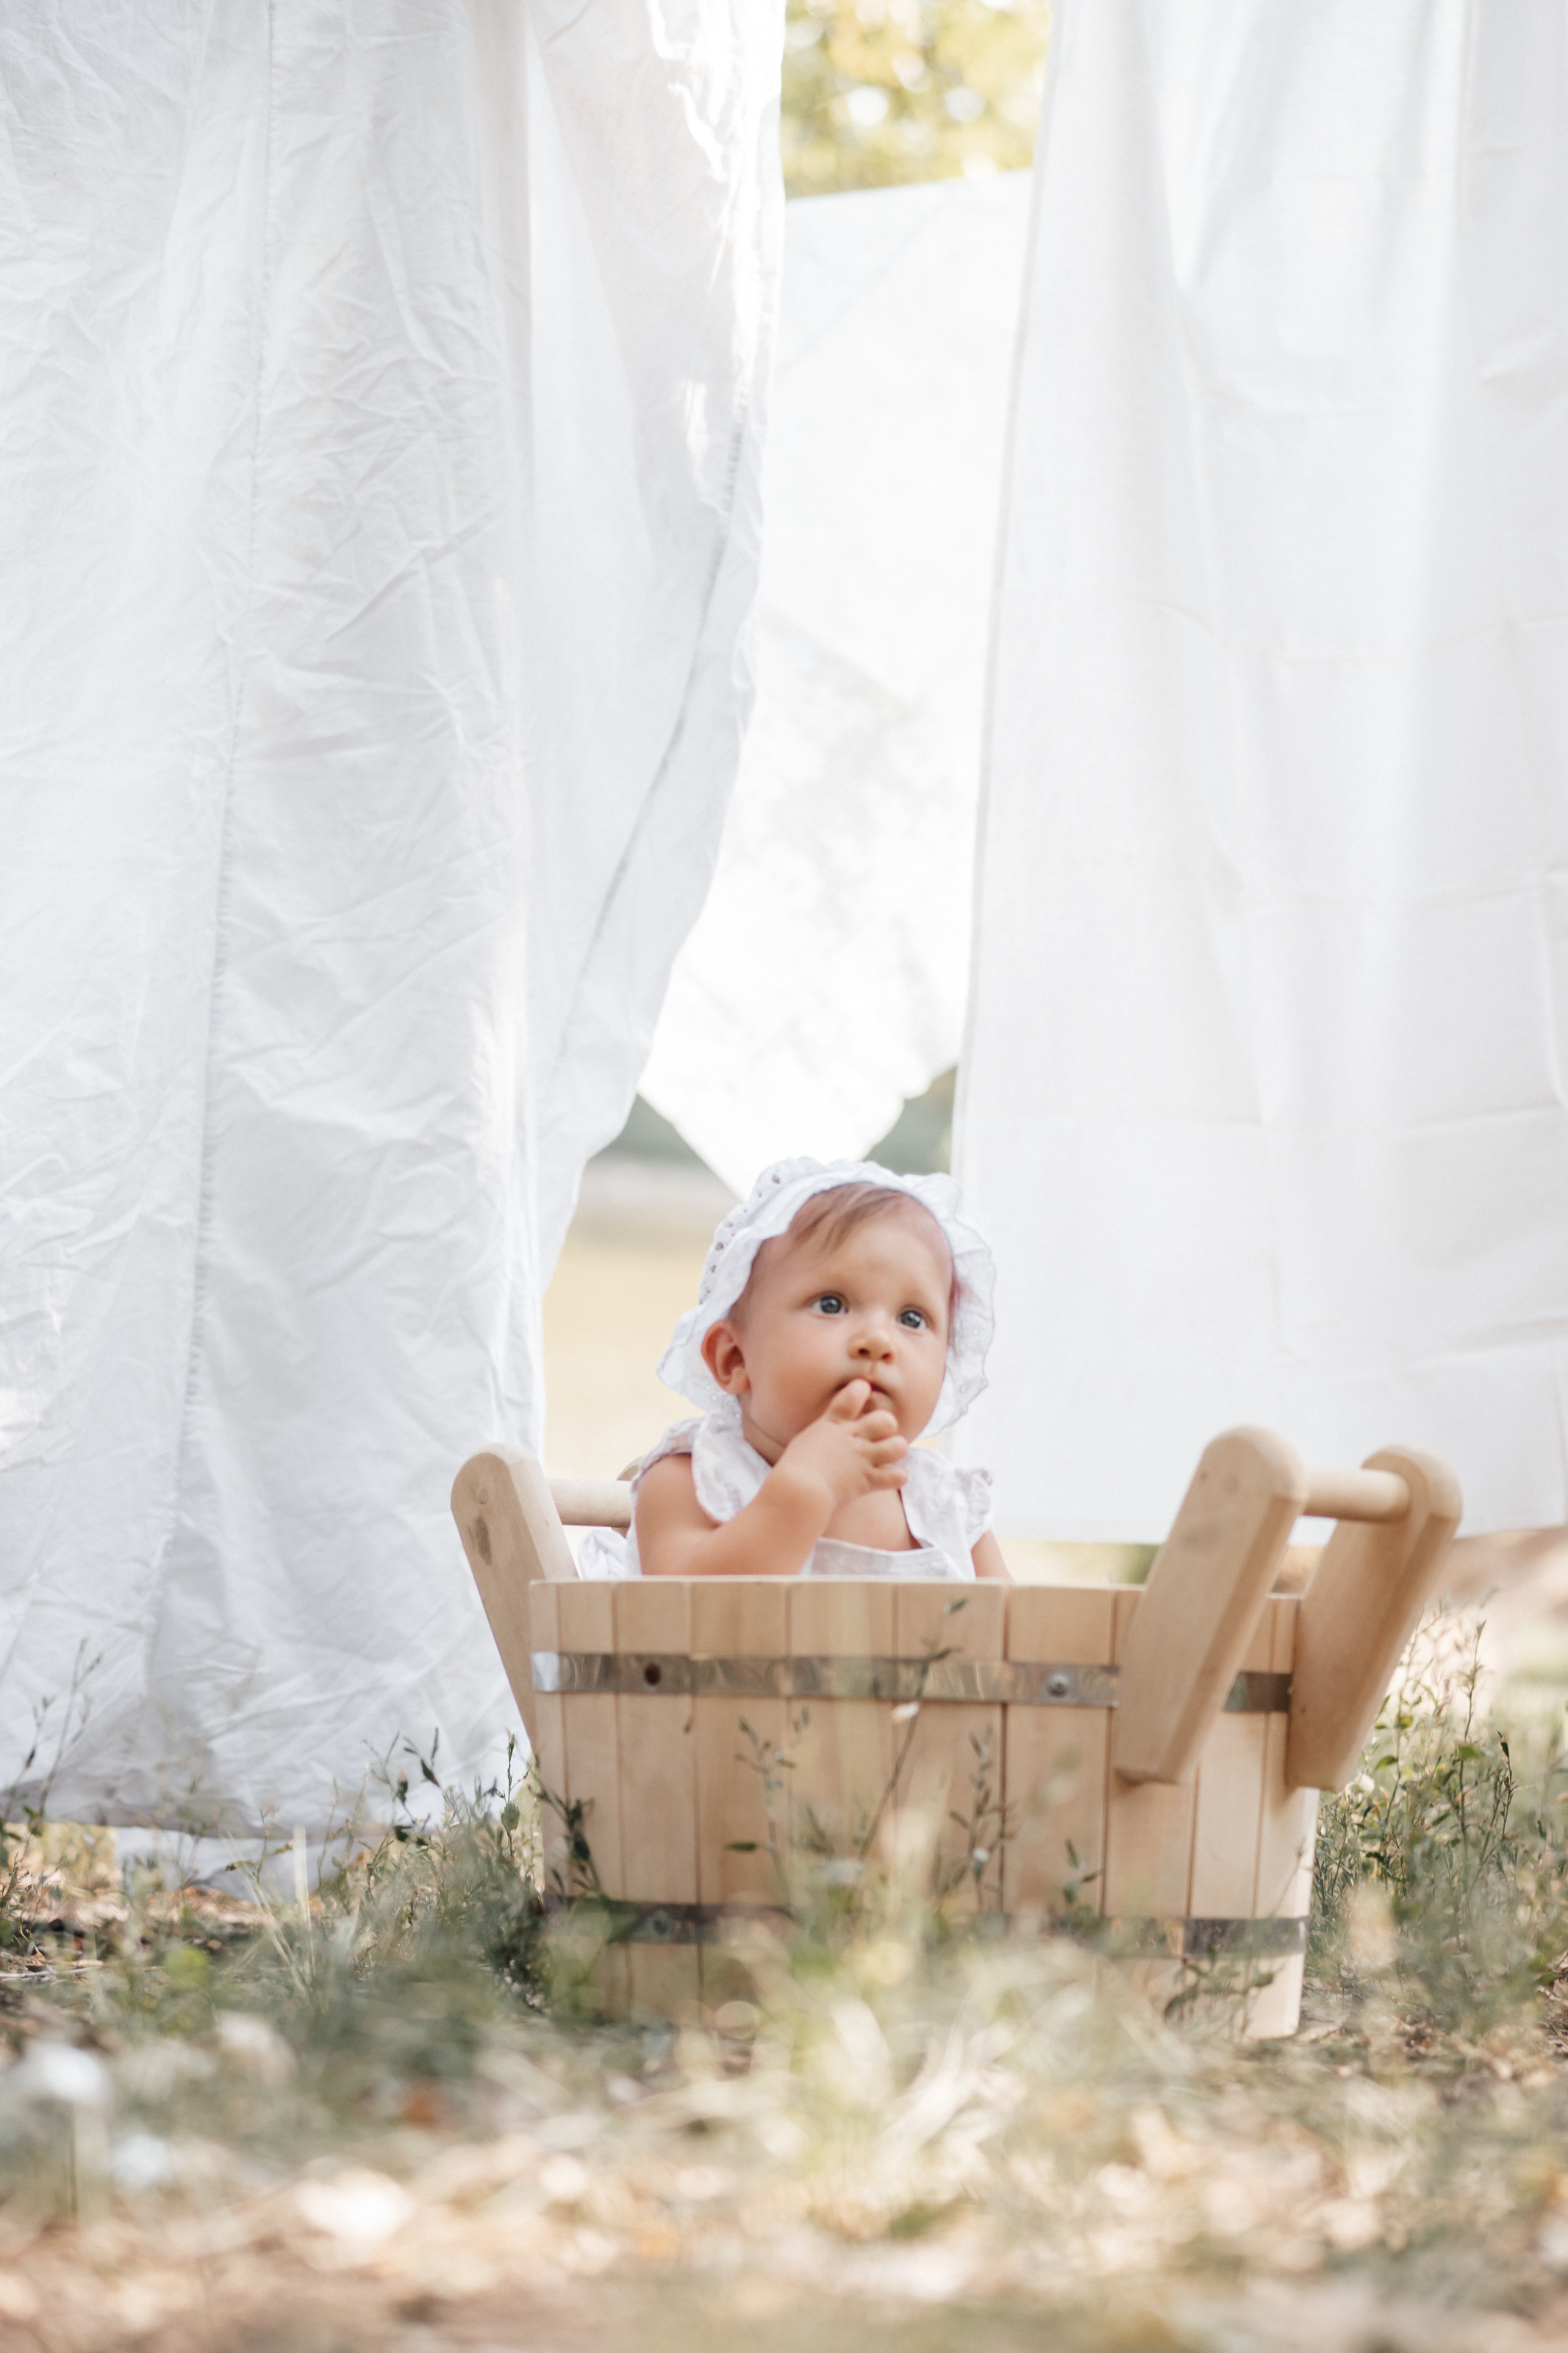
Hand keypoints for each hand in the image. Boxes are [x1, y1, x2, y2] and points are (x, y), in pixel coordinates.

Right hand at [774, 1380, 908, 1516]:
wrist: (798, 1489)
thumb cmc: (792, 1470)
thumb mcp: (803, 1443)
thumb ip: (819, 1437)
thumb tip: (822, 1441)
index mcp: (832, 1424)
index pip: (853, 1396)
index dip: (860, 1390)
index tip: (863, 1390)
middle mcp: (852, 1437)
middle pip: (886, 1420)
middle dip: (887, 1427)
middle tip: (880, 1437)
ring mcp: (862, 1458)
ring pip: (898, 1446)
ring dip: (895, 1450)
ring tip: (888, 1455)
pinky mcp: (867, 1480)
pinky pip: (897, 1476)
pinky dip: (896, 1477)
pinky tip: (888, 1477)